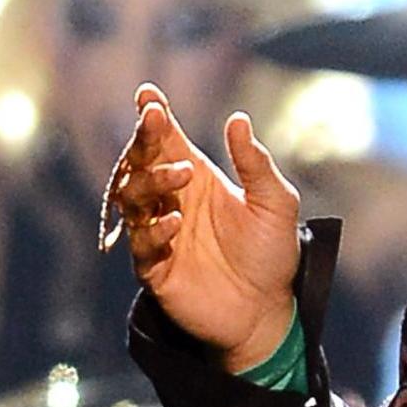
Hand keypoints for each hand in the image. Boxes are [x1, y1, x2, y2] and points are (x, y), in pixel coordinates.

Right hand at [108, 84, 303, 371]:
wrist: (269, 311)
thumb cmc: (272, 252)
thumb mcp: (275, 203)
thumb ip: (255, 164)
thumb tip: (238, 119)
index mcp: (196, 178)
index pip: (165, 140)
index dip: (153, 116)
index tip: (148, 95)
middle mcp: (171, 201)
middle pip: (138, 162)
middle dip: (142, 139)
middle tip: (155, 122)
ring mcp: (159, 234)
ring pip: (131, 197)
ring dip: (151, 180)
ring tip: (184, 175)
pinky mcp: (156, 269)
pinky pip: (141, 245)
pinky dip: (155, 230)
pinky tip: (175, 222)